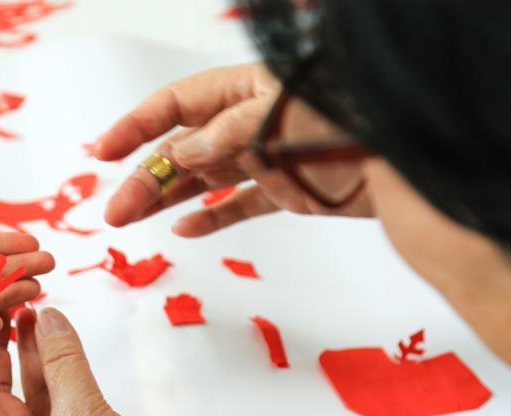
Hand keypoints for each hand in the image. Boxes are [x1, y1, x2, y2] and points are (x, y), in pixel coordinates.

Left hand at [6, 308, 247, 415]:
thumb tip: (49, 322)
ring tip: (28, 314)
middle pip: (2, 390)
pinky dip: (62, 368)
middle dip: (1, 348)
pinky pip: (65, 395)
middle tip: (0, 310)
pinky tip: (59, 341)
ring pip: (35, 390)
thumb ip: (65, 364)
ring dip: (33, 353)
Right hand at [98, 62, 372, 236]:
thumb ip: (226, 134)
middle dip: (143, 178)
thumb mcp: (279, 116)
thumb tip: (179, 154)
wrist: (408, 160)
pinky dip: (210, 218)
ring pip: (201, 180)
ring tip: (130, 220)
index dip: (136, 126)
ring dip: (164, 200)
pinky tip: (183, 230)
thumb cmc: (352, 118)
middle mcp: (246, 123)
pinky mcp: (283, 192)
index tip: (102, 151)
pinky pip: (236, 205)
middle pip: (180, 149)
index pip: (175, 105)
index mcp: (242, 90)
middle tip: (114, 211)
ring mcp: (263, 159)